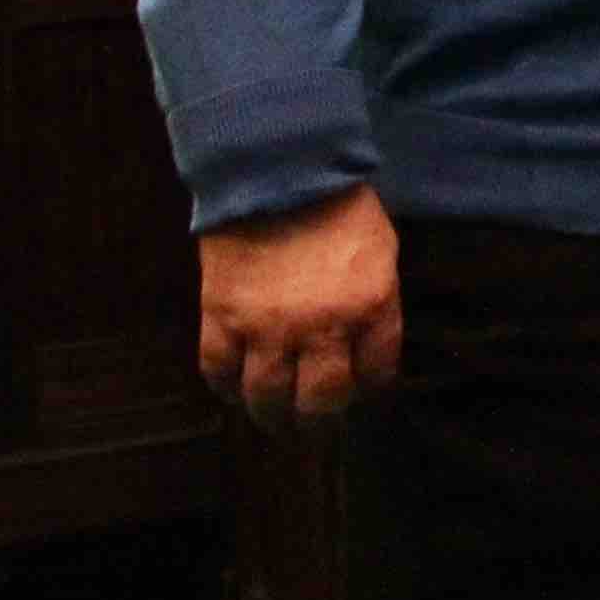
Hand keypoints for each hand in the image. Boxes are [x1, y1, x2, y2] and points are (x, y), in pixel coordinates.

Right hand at [199, 186, 402, 431]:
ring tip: (275, 422)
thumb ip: (375, 304)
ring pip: (267, 397)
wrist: (278, 170)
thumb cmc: (339, 206)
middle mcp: (322, 328)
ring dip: (271, 417)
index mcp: (372, 308)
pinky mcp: (221, 317)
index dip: (368, 389)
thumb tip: (366, 347)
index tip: (361, 394)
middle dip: (321, 422)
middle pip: (321, 401)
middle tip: (316, 429)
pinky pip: (219, 370)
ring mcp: (267, 327)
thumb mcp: (381, 254)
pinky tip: (234, 391)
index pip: (376, 374)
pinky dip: (225, 387)